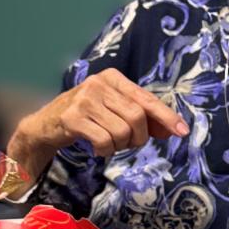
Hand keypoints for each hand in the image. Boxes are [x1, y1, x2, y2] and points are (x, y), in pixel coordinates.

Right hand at [7, 68, 187, 181]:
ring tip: (108, 143)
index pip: (146, 98)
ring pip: (122, 131)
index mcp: (113, 78)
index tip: (183, 132)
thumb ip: (142, 117)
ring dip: (120, 146)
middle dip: (138, 138)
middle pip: (137, 117)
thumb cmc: (87, 117)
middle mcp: (99, 83)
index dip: (166, 116)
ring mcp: (84, 99)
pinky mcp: (72, 117)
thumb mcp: (114, 111)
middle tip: (128, 143)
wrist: (46, 124)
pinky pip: (104, 141)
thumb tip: (173, 129)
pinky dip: (105, 151)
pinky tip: (97, 148)